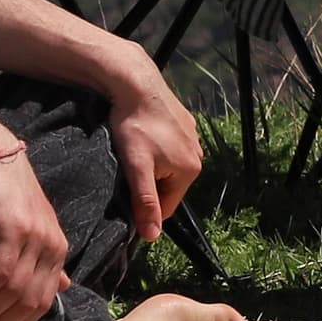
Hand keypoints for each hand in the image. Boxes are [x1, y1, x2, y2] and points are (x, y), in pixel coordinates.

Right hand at [0, 125, 71, 320]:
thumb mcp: (27, 227)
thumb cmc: (1, 192)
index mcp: (58, 250)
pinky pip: (2, 273)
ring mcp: (37, 237)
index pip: (43, 304)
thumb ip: (42, 259)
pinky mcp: (16, 227)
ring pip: (15, 293)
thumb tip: (63, 287)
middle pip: (30, 304)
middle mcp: (53, 246)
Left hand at [103, 67, 204, 236]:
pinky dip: (156, 147)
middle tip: (127, 166)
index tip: (124, 190)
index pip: (166, 208)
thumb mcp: (136, 169)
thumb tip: (152, 236)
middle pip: (167, 187)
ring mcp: (193, 138)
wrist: (135, 84)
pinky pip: (169, 148)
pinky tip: (141, 136)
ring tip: (133, 150)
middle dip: (148, 183)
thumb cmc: (134, 126)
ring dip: (151, 165)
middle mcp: (197, 155)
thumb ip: (146, 203)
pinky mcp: (185, 124)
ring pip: (167, 167)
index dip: (143, 206)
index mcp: (190, 171)